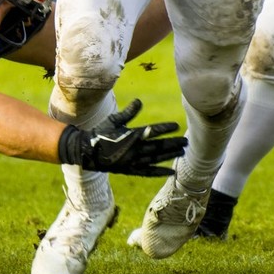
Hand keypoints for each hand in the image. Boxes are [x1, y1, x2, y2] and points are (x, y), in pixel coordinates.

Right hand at [58, 99, 187, 176]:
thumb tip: (139, 101)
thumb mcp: (113, 120)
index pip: (151, 131)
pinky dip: (160, 172)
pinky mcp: (130, 170)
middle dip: (173, 143)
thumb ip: (128, 112)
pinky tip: (171, 172)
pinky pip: (148, 172)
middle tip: (186, 141)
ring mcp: (132, 162)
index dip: (165, 128)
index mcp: (130, 136)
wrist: (87, 152)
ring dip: (170, 156)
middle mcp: (133, 150)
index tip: (176, 126)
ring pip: (155, 159)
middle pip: (157, 147)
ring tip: (182, 152)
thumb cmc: (101, 133)